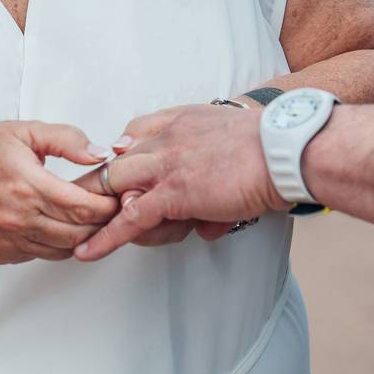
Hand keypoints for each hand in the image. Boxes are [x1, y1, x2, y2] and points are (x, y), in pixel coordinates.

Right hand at [0, 122, 117, 263]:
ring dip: (83, 236)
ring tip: (89, 217)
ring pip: (65, 249)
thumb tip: (101, 154)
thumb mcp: (24, 132)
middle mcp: (18, 217)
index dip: (108, 205)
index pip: (83, 207)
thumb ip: (67, 139)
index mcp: (26, 184)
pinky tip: (59, 224)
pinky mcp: (3, 254)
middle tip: (111, 208)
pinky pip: (44, 255)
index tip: (117, 196)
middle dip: (102, 222)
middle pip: (79, 233)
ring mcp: (9, 239)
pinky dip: (58, 243)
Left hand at [72, 105, 288, 260]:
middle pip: (118, 165)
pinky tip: (87, 252)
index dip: (125, 157)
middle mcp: (165, 138)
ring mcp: (165, 166)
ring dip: (118, 216)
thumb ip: (211, 180)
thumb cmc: (272, 150)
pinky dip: (106, 237)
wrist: (287, 151)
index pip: (134, 133)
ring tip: (118, 235)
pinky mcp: (172, 194)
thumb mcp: (234, 150)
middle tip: (99, 210)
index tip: (121, 176)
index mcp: (179, 121)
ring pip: (120, 192)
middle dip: (108, 190)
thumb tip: (203, 227)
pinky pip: (129, 218)